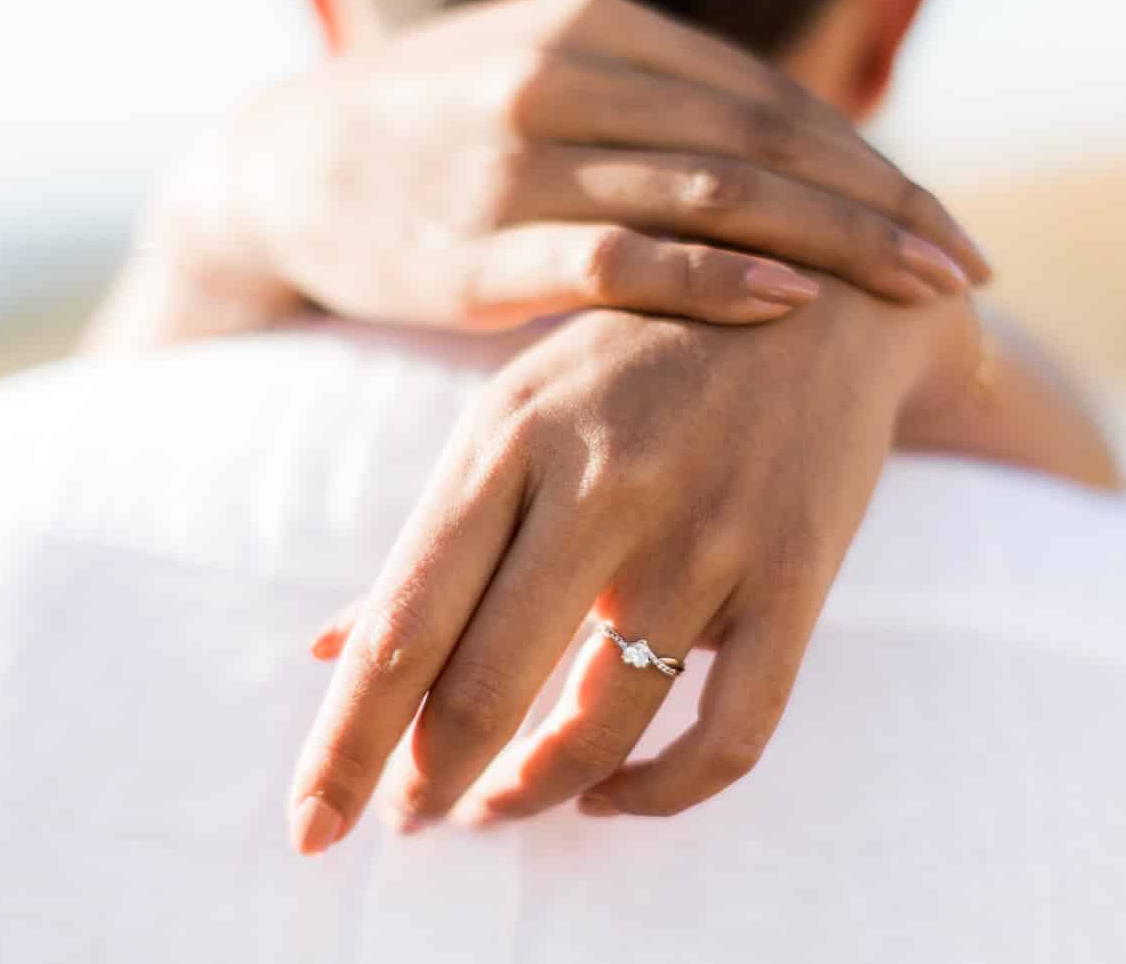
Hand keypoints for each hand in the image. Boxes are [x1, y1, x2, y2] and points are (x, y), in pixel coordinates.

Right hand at [88, 0, 986, 349]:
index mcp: (598, 26)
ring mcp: (523, 155)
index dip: (870, 164)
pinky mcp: (480, 243)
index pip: (770, 99)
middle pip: (765, 140)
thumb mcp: (539, 84)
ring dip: (835, 241)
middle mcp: (571, 74)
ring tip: (927, 292)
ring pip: (712, 191)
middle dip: (883, 207)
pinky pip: (618, 257)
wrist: (272, 172)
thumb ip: (648, 112)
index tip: (946, 224)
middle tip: (971, 269)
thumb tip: (777, 172)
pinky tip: (793, 304)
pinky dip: (712, 280)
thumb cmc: (429, 141)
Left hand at [285, 277, 980, 852]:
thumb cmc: (636, 362)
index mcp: (509, 441)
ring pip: (603, 722)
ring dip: (534, 791)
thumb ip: (434, 539)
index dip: (346, 742)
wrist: (815, 296)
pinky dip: (665, 793)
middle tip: (410, 820)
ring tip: (501, 805)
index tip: (310, 829)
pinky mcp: (796, 574)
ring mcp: (707, 533)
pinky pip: (731, 734)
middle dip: (429, 785)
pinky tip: (618, 795)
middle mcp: (602, 486)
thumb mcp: (515, 414)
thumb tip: (327, 646)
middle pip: (484, 685)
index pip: (403, 621)